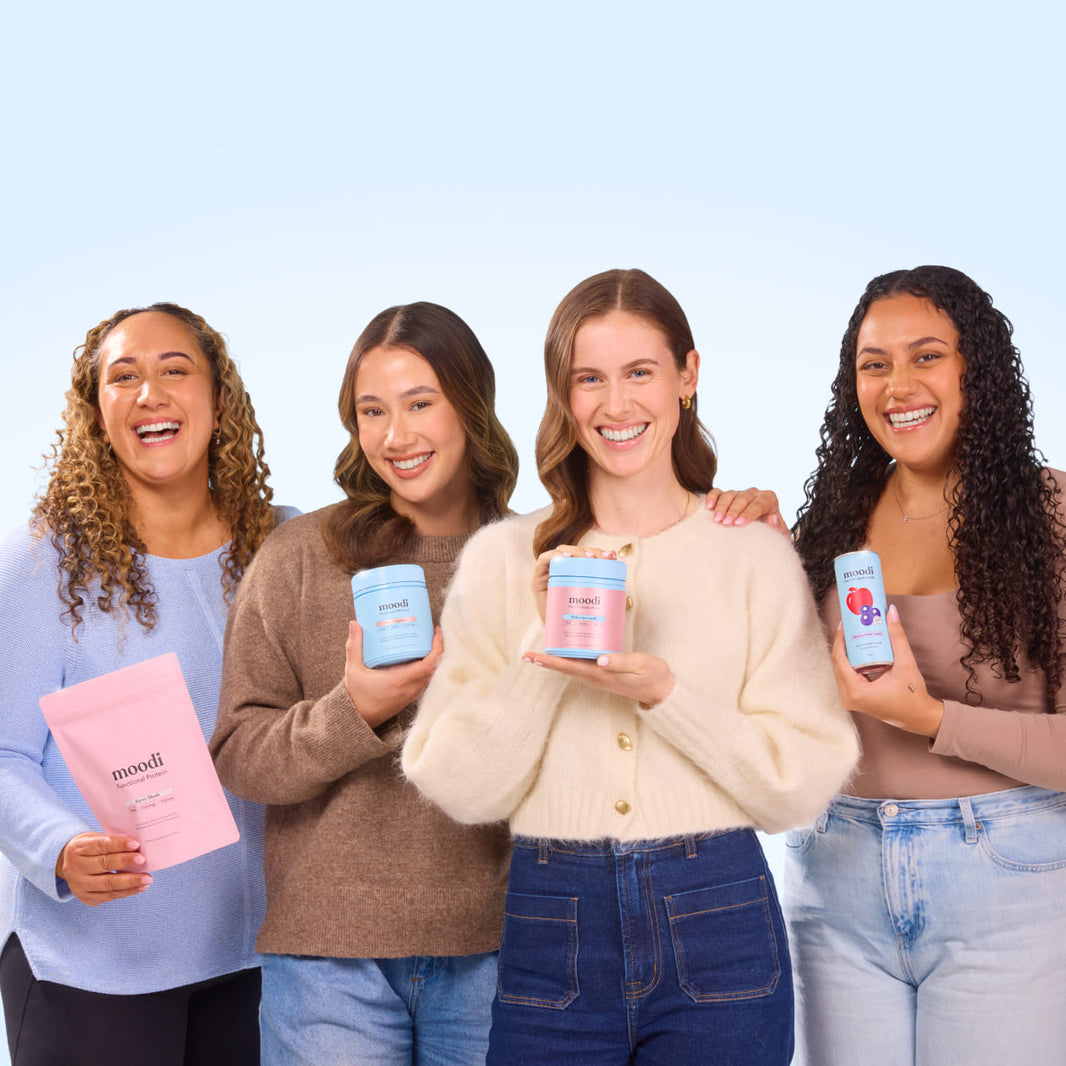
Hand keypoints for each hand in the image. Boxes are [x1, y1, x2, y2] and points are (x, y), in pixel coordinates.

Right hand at [55, 832, 151, 905]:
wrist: (68, 864)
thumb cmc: (90, 848)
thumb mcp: (95, 839)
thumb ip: (113, 842)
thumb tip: (138, 847)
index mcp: (77, 849)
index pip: (101, 845)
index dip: (119, 845)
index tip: (136, 844)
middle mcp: (74, 868)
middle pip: (103, 865)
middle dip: (125, 862)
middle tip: (143, 860)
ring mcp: (78, 885)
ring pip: (107, 884)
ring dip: (130, 881)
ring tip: (147, 878)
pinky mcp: (85, 897)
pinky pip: (109, 896)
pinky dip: (127, 892)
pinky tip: (140, 887)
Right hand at [344, 621, 443, 727]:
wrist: (358, 719)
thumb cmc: (356, 696)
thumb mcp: (353, 669)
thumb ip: (354, 646)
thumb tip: (354, 624)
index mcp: (400, 680)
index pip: (429, 664)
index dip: (438, 648)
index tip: (436, 633)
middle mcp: (410, 688)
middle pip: (435, 667)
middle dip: (438, 648)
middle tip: (433, 633)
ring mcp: (412, 694)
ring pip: (432, 675)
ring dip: (435, 659)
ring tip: (428, 642)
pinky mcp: (410, 697)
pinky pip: (426, 680)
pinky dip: (428, 668)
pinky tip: (421, 658)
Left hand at [522, 650, 675, 707]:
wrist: (663, 690)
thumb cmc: (653, 675)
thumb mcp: (640, 665)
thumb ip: (620, 662)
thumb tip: (599, 659)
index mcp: (601, 674)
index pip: (570, 667)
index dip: (550, 662)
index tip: (532, 657)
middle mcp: (596, 677)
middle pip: (565, 668)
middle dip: (545, 662)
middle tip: (526, 656)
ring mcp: (599, 677)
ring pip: (571, 668)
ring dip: (554, 661)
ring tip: (538, 654)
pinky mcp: (604, 673)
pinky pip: (582, 665)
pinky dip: (569, 659)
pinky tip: (566, 651)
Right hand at [530, 544, 617, 622]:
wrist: (561, 645)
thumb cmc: (581, 626)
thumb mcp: (596, 608)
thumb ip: (606, 597)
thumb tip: (623, 588)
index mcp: (575, 575)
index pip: (586, 557)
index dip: (599, 552)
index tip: (612, 556)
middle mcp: (561, 572)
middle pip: (575, 552)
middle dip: (590, 551)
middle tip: (603, 558)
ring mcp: (548, 575)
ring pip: (561, 553)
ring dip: (576, 551)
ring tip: (589, 558)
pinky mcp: (537, 580)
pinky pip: (543, 560)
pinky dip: (554, 556)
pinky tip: (567, 558)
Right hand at [704, 487, 788, 535]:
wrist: (757, 534)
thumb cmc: (768, 535)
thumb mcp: (778, 534)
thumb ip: (778, 529)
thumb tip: (772, 518)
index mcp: (768, 499)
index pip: (759, 504)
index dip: (749, 513)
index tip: (739, 523)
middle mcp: (754, 493)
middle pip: (743, 498)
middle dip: (733, 511)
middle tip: (726, 523)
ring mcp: (738, 493)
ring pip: (729, 494)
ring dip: (722, 506)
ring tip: (717, 520)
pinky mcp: (725, 495)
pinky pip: (717, 492)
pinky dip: (712, 497)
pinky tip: (708, 507)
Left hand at [831, 605, 943, 737]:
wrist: (920, 718)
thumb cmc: (914, 695)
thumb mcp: (906, 664)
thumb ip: (898, 637)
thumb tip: (890, 611)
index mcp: (856, 691)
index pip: (839, 659)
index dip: (840, 638)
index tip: (845, 622)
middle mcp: (848, 697)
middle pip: (838, 663)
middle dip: (843, 642)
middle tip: (850, 624)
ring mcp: (850, 699)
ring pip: (841, 669)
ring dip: (846, 651)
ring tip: (853, 632)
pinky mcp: (855, 699)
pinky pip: (847, 676)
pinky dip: (850, 662)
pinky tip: (856, 648)